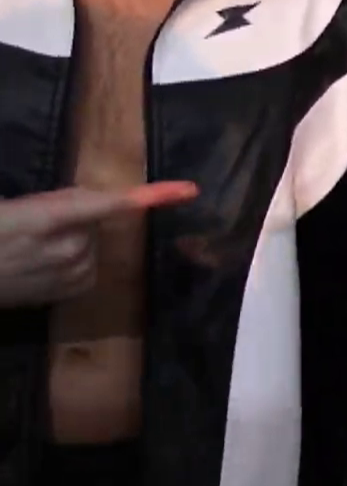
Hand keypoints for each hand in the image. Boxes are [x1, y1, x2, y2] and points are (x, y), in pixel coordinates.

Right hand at [0, 182, 197, 306]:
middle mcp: (67, 248)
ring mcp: (68, 274)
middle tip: (33, 221)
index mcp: (48, 217)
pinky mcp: (65, 294)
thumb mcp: (11, 208)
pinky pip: (84, 268)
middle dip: (75, 216)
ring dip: (72, 240)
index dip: (151, 196)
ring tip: (30, 244)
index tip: (188, 191)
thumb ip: (54, 204)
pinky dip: (71, 261)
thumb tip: (85, 202)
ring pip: (90, 245)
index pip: (108, 204)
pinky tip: (39, 262)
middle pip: (95, 221)